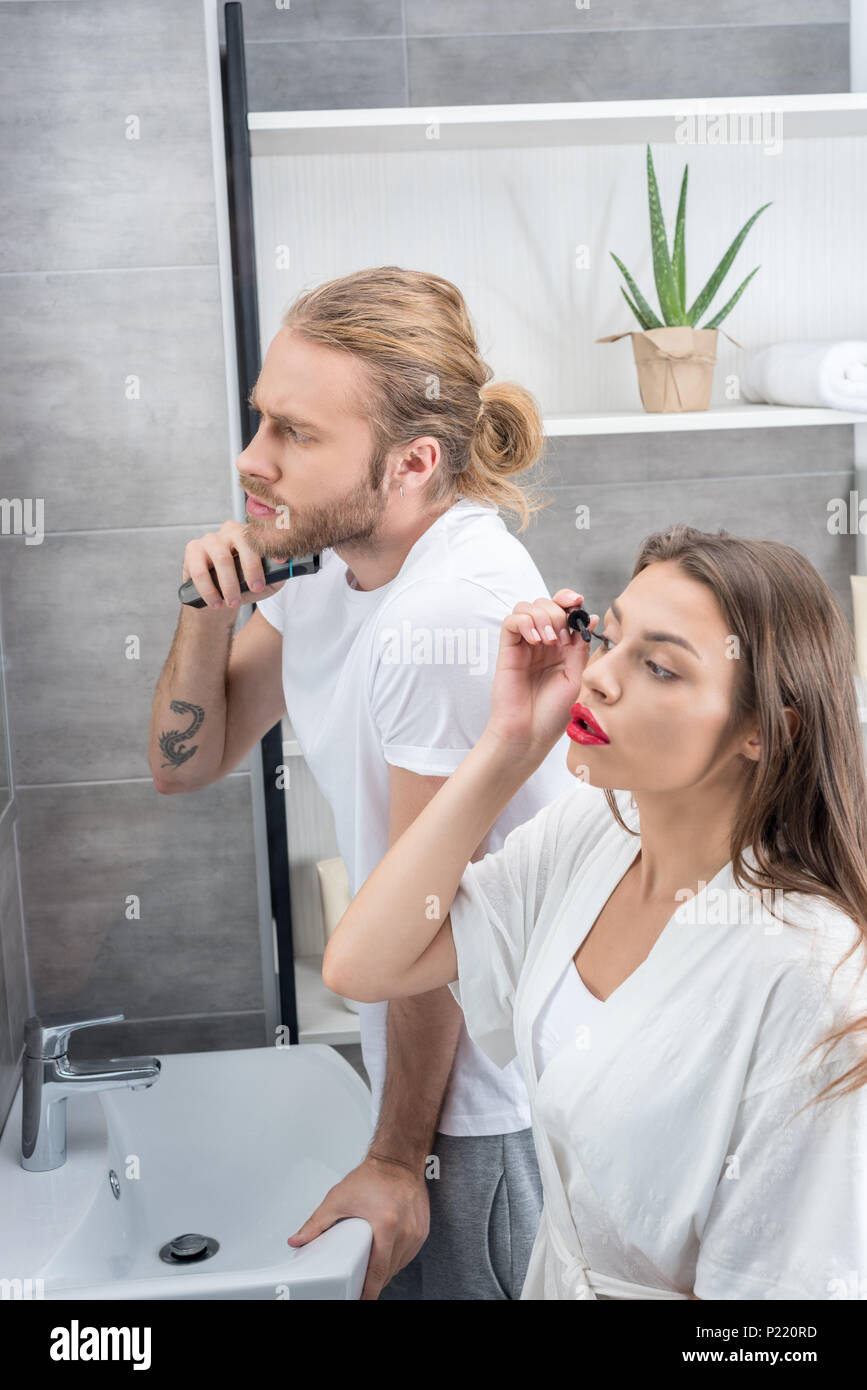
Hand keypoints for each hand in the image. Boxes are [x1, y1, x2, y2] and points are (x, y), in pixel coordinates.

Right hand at [181, 519, 288, 610]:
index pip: (262, 534)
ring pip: (222, 557)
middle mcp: (231, 531)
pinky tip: (215, 602)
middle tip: (256, 589)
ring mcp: (210, 539)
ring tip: (233, 602)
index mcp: (251, 534)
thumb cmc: (245, 586)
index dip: (271, 546)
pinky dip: (209, 589)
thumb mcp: (267, 582)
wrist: (219, 600)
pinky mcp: (193, 550)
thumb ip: (278, 573)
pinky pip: (200, 570)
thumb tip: (285, 565)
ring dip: (229, 583)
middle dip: (251, 568)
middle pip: (243, 541)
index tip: (280, 560)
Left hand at [287, 1154, 429, 1300]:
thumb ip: (316, 1223)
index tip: (361, 1299)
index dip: (369, 1291)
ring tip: (370, 1268)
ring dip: (386, 1270)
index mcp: (386, 1224)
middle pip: (389, 1271)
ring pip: (400, 1265)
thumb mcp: (338, 1198)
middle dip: (374, 1281)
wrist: (398, 1159)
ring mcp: (416, 1231)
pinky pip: (409, 1254)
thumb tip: (298, 1240)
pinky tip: (386, 1255)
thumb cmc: (373, 1175)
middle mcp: (405, 1230)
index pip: (378, 1271)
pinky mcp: (422, 1230)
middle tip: (359, 1282)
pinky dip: (397, 1258)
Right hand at [485, 587, 599, 762]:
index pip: (563, 610)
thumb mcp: (576, 676)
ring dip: (542, 616)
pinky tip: (535, 640)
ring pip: (527, 607)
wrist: (530, 734)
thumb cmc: (553, 712)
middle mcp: (542, 642)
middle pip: (545, 603)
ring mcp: (524, 645)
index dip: (569, 600)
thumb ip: (580, 646)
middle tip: (563, 638)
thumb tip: (589, 617)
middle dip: (557, 612)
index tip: (578, 602)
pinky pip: (512, 622)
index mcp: (562, 646)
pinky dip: (525, 622)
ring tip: (550, 640)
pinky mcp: (507, 650)